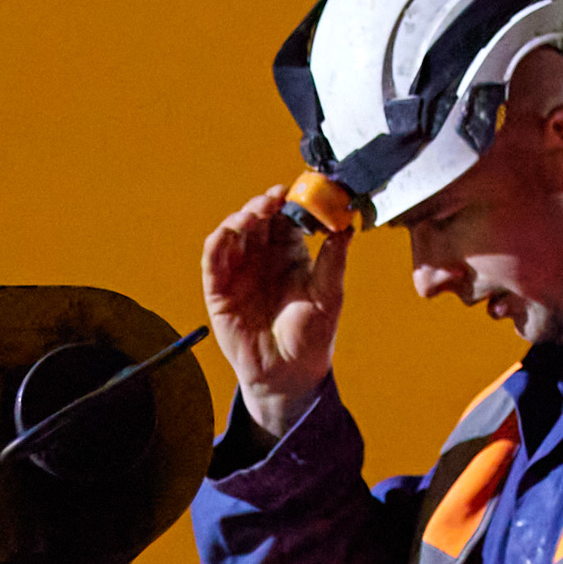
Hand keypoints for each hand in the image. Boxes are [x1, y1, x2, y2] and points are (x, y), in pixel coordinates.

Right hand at [200, 188, 349, 436]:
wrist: (288, 375)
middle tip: (278, 197)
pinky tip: (233, 230)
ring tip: (258, 211)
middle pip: (259, 217)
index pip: (287, 217)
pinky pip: (214, 256)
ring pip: (235, 230)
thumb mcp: (329, 295)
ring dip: (243, 215)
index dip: (292, 200)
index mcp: (290, 253)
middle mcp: (262, 256)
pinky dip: (220, 239)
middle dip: (266, 202)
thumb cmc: (311, 336)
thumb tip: (348, 225)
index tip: (303, 188)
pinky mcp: (218, 287)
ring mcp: (239, 269)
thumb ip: (334, 260)